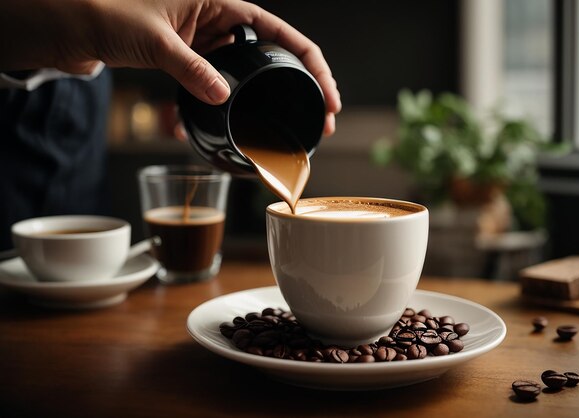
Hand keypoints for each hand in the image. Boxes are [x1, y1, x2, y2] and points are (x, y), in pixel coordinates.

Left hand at [0, 0, 340, 134]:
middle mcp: (220, 22)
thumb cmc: (105, 11)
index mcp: (221, 2)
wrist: (71, 24)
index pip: (281, 32)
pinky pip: (224, 84)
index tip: (328, 95)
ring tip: (292, 125)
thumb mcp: (154, 40)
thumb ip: (191, 69)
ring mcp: (207, 44)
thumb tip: (221, 98)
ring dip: (271, 99)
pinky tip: (240, 121)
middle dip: (302, 87)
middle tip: (320, 119)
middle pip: (276, 54)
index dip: (312, 63)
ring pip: (253, 73)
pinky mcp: (192, 61)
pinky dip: (233, 103)